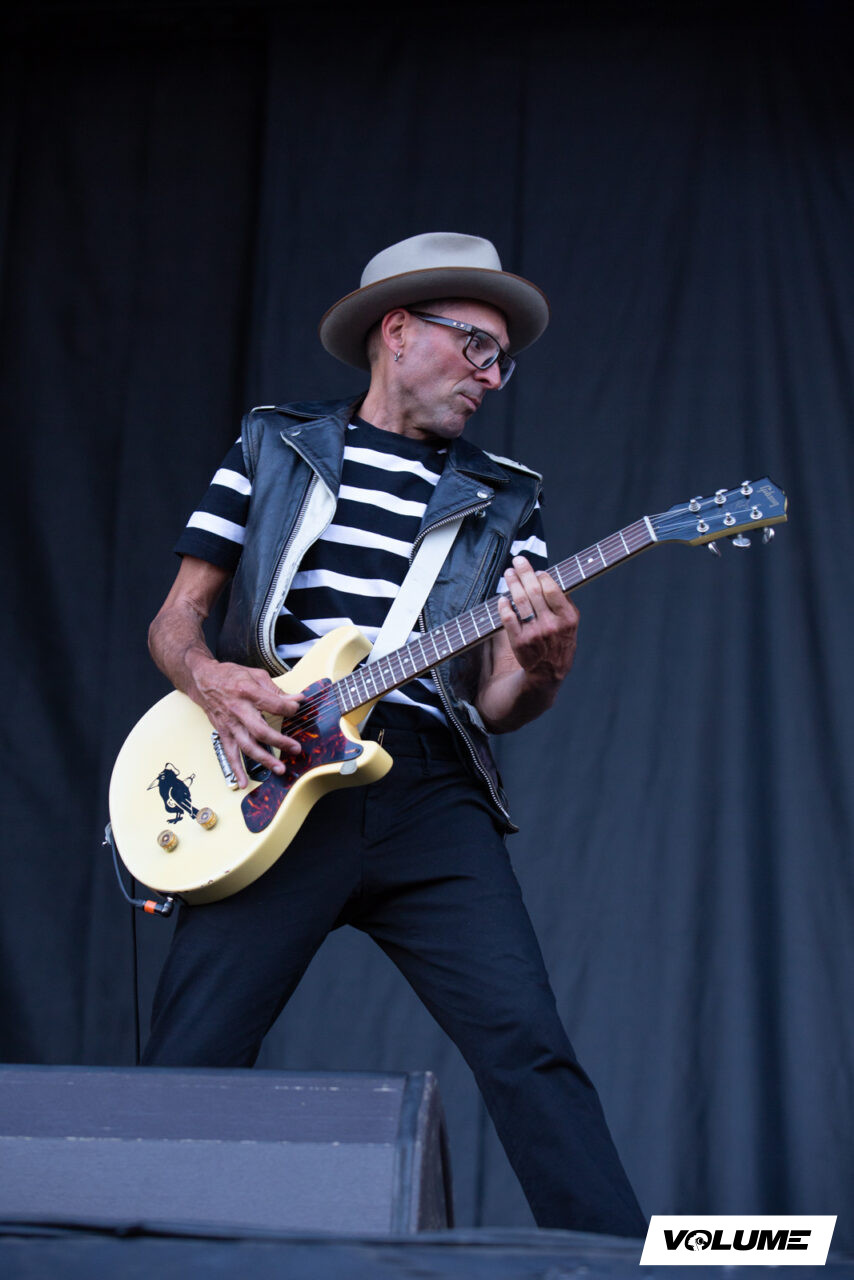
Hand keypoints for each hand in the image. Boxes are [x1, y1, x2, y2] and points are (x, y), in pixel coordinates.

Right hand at [189, 657, 303, 788]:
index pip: (273, 704)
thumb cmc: (230, 676)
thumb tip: (298, 699)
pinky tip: (244, 782)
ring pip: (248, 746)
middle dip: (280, 741)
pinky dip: (236, 769)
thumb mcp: (256, 675)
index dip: (289, 708)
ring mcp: (230, 724)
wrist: (203, 680)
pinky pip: (230, 754)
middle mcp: (238, 710)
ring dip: (264, 759)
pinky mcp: (224, 733)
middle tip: (296, 748)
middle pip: (261, 730)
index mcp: (248, 691)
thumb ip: (276, 690)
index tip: (297, 709)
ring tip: (279, 768)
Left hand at [497, 556, 578, 687]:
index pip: (552, 590)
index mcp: (567, 619)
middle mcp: (551, 625)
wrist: (548, 672)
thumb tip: (550, 579)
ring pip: (520, 602)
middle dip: (524, 572)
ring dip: (512, 584)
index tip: (537, 571)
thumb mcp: (571, 625)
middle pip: (534, 591)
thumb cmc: (560, 644)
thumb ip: (564, 604)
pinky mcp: (519, 641)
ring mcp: (534, 633)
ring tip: (508, 574)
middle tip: (518, 561)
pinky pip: (508, 618)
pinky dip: (504, 605)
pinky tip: (502, 598)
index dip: (542, 577)